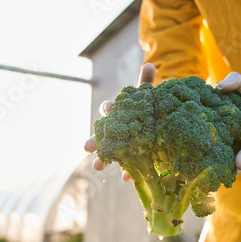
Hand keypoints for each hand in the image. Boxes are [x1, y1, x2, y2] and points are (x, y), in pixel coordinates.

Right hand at [84, 63, 155, 180]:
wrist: (154, 124)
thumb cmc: (145, 108)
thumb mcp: (147, 97)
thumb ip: (145, 82)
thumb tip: (150, 64)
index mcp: (118, 112)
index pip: (109, 108)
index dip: (108, 108)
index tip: (108, 109)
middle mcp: (114, 129)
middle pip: (101, 133)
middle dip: (94, 140)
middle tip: (86, 147)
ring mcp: (120, 145)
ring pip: (108, 152)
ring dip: (103, 159)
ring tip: (98, 167)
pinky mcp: (129, 157)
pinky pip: (126, 165)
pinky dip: (127, 171)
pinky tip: (127, 178)